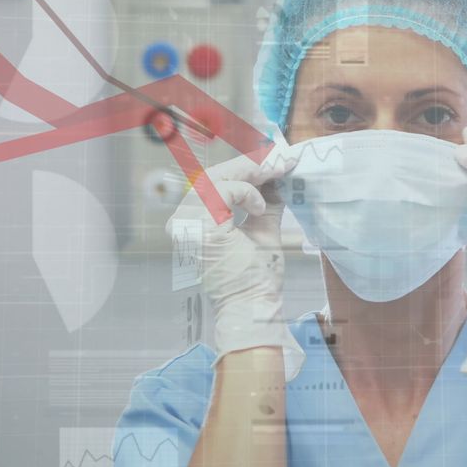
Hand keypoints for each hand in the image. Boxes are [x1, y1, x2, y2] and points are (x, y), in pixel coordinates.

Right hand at [167, 152, 304, 379]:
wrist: (254, 306)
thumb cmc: (256, 277)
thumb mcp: (263, 230)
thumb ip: (264, 203)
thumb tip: (275, 178)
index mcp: (196, 222)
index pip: (215, 182)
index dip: (245, 168)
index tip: (277, 161)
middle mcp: (185, 222)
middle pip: (213, 176)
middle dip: (251, 165)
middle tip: (281, 161)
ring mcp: (188, 225)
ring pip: (216, 179)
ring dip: (250, 173)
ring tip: (276, 175)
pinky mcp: (200, 228)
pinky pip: (223, 191)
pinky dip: (245, 193)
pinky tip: (258, 208)